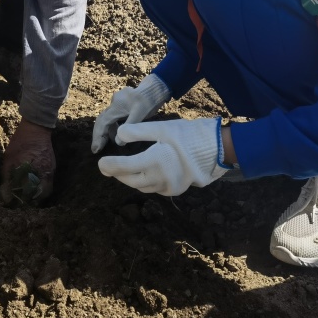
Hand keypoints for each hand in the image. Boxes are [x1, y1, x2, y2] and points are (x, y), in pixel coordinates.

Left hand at [0, 119, 54, 204]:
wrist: (36, 127)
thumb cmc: (20, 142)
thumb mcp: (9, 159)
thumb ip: (7, 176)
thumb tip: (5, 193)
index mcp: (36, 172)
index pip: (35, 196)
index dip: (27, 203)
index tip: (18, 204)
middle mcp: (47, 173)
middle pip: (44, 195)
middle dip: (34, 200)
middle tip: (23, 201)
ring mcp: (51, 169)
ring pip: (47, 188)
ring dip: (38, 193)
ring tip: (26, 193)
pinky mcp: (52, 165)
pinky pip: (48, 180)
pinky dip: (41, 185)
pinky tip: (31, 182)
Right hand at [91, 74, 170, 152]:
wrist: (155, 88)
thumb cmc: (149, 101)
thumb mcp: (140, 115)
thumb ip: (129, 127)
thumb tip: (118, 142)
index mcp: (116, 106)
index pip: (103, 123)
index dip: (98, 136)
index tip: (96, 149)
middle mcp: (113, 103)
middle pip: (101, 120)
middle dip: (99, 135)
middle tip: (96, 149)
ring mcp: (116, 101)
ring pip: (107, 118)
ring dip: (107, 131)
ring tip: (107, 143)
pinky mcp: (120, 102)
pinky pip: (113, 115)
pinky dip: (113, 125)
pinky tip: (117, 132)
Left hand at [98, 117, 226, 196]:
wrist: (216, 149)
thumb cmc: (188, 135)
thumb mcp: (162, 128)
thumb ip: (138, 132)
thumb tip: (119, 136)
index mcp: (155, 161)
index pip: (124, 168)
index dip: (110, 166)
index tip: (100, 163)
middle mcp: (160, 178)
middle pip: (130, 180)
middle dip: (118, 173)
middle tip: (107, 167)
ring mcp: (168, 187)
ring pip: (141, 187)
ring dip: (130, 179)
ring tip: (122, 170)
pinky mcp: (175, 190)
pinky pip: (153, 189)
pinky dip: (144, 182)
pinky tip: (143, 173)